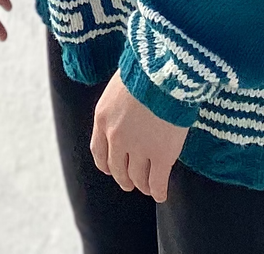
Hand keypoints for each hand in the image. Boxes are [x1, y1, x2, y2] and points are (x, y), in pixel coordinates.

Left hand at [90, 72, 187, 201]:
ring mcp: (138, 148)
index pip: (99, 152)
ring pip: (137, 178)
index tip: (112, 169)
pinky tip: (161, 194)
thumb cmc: (146, 70)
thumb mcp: (121, 85)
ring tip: (148, 188)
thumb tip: (127, 110)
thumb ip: (119, 105)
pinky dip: (158, 191)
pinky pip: (157, 182)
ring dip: (142, 186)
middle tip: (131, 182)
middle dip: (124, 178)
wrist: (164, 71)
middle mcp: (116, 137)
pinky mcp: (161, 155)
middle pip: (117, 168)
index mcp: (102, 118)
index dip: (107, 165)